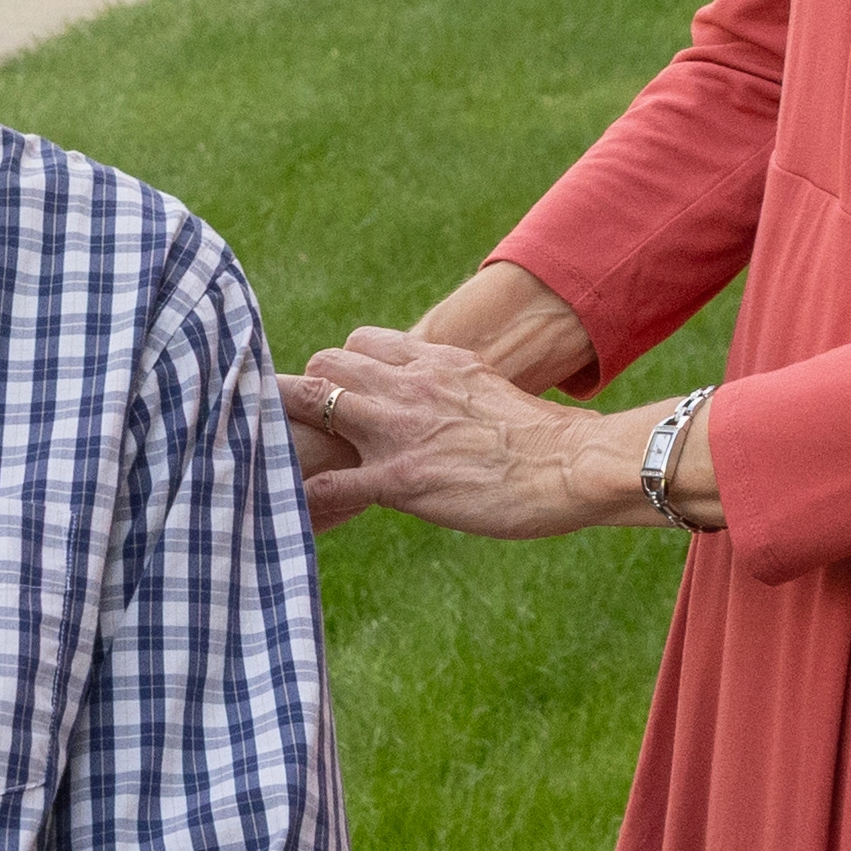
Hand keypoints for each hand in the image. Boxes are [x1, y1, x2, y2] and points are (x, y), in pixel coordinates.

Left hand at [284, 325, 688, 540]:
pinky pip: (329, 482)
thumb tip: (443, 395)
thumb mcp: (488, 390)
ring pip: (313, 404)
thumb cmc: (543, 440)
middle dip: (308, 392)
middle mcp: (408, 386)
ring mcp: (399, 431)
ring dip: (290, 429)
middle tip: (305, 428)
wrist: (573, 466)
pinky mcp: (401, 480)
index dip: (341, 367)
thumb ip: (451, 386)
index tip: (339, 394)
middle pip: (325, 364)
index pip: (360, 343)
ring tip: (276, 454)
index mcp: (433, 363)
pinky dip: (307, 495)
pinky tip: (301, 508)